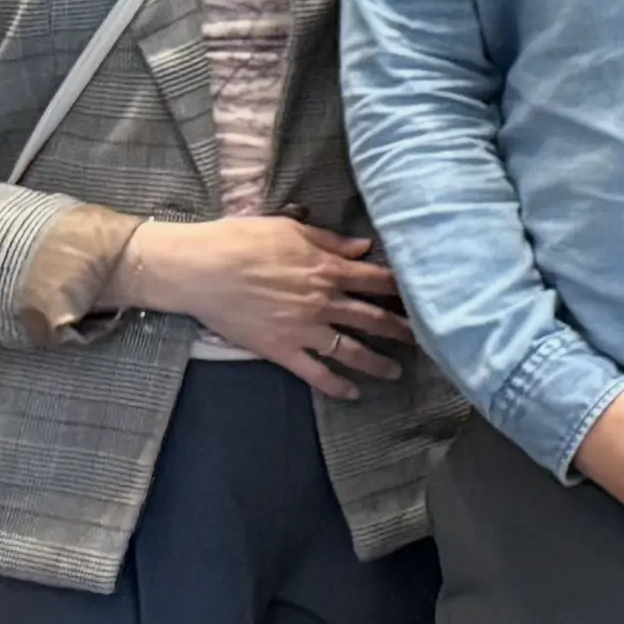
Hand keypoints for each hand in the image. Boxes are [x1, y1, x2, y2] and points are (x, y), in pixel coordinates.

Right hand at [116, 219, 409, 398]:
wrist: (198, 268)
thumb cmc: (239, 240)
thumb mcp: (289, 230)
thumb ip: (330, 241)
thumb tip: (364, 247)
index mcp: (327, 268)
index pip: (377, 280)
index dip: (402, 289)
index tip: (423, 295)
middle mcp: (323, 301)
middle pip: (373, 317)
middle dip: (401, 329)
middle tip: (425, 339)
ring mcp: (304, 328)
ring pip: (352, 350)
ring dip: (377, 362)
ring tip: (396, 372)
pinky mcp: (282, 349)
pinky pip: (316, 372)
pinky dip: (337, 385)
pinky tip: (353, 393)